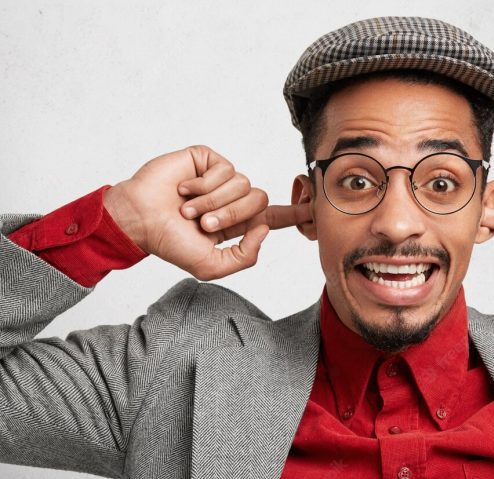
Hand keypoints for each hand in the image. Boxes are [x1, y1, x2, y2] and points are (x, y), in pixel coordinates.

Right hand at [103, 145, 310, 280]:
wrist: (140, 220)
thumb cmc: (171, 244)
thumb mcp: (212, 266)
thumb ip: (245, 256)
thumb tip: (264, 229)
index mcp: (239, 224)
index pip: (274, 217)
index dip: (297, 213)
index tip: (318, 208)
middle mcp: (233, 199)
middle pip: (259, 201)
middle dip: (231, 215)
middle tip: (202, 223)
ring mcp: (221, 179)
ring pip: (242, 185)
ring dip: (213, 202)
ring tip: (187, 208)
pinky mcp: (208, 160)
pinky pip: (224, 169)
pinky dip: (204, 185)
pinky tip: (184, 189)